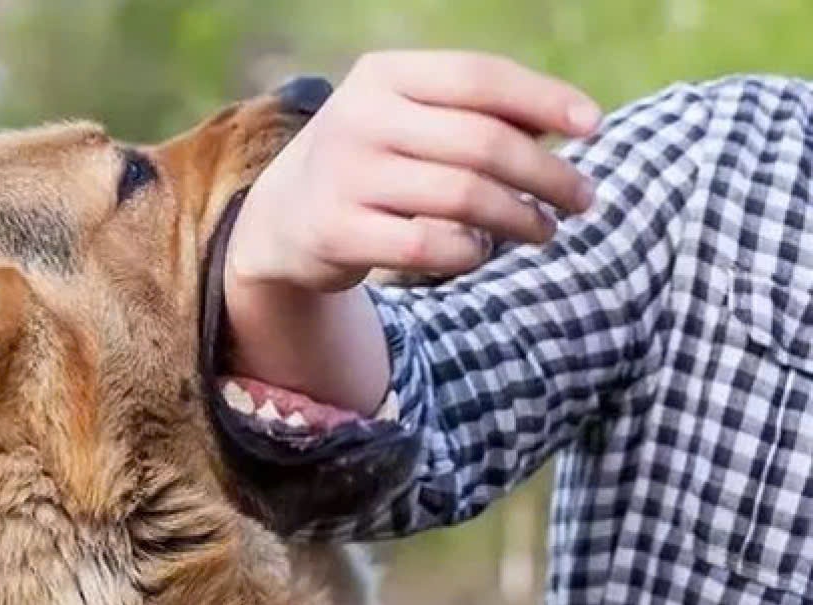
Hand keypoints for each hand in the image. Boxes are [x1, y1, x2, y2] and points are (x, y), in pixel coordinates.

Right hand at [223, 52, 601, 414]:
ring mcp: (344, 176)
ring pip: (464, 197)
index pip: (479, 77)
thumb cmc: (374, 160)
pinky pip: (431, 247)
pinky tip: (482, 252)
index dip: (545, 100)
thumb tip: (574, 123)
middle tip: (583, 199)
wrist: (283, 217)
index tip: (595, 128)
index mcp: (383, 76)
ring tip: (545, 230)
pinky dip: (471, 253)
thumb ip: (479, 114)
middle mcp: (359, 118)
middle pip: (482, 143)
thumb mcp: (411, 119)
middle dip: (547, 174)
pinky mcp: (337, 232)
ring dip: (521, 218)